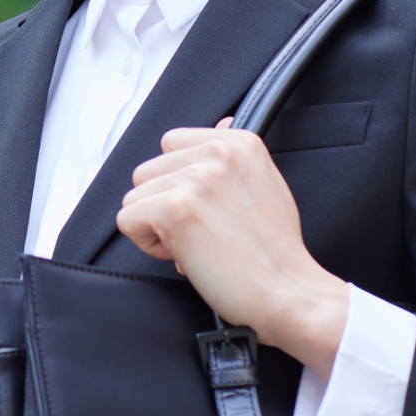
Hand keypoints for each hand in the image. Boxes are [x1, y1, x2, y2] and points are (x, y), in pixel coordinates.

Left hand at [115, 118, 348, 377]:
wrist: (288, 293)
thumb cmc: (275, 251)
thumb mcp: (264, 185)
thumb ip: (233, 158)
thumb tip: (221, 122)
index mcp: (239, 142)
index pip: (171, 144)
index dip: (179, 181)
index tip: (208, 208)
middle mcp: (217, 152)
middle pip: (146, 171)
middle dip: (164, 205)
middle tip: (203, 232)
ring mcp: (196, 179)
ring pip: (134, 197)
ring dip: (156, 227)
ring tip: (197, 244)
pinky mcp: (175, 209)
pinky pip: (127, 220)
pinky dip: (148, 245)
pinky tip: (185, 255)